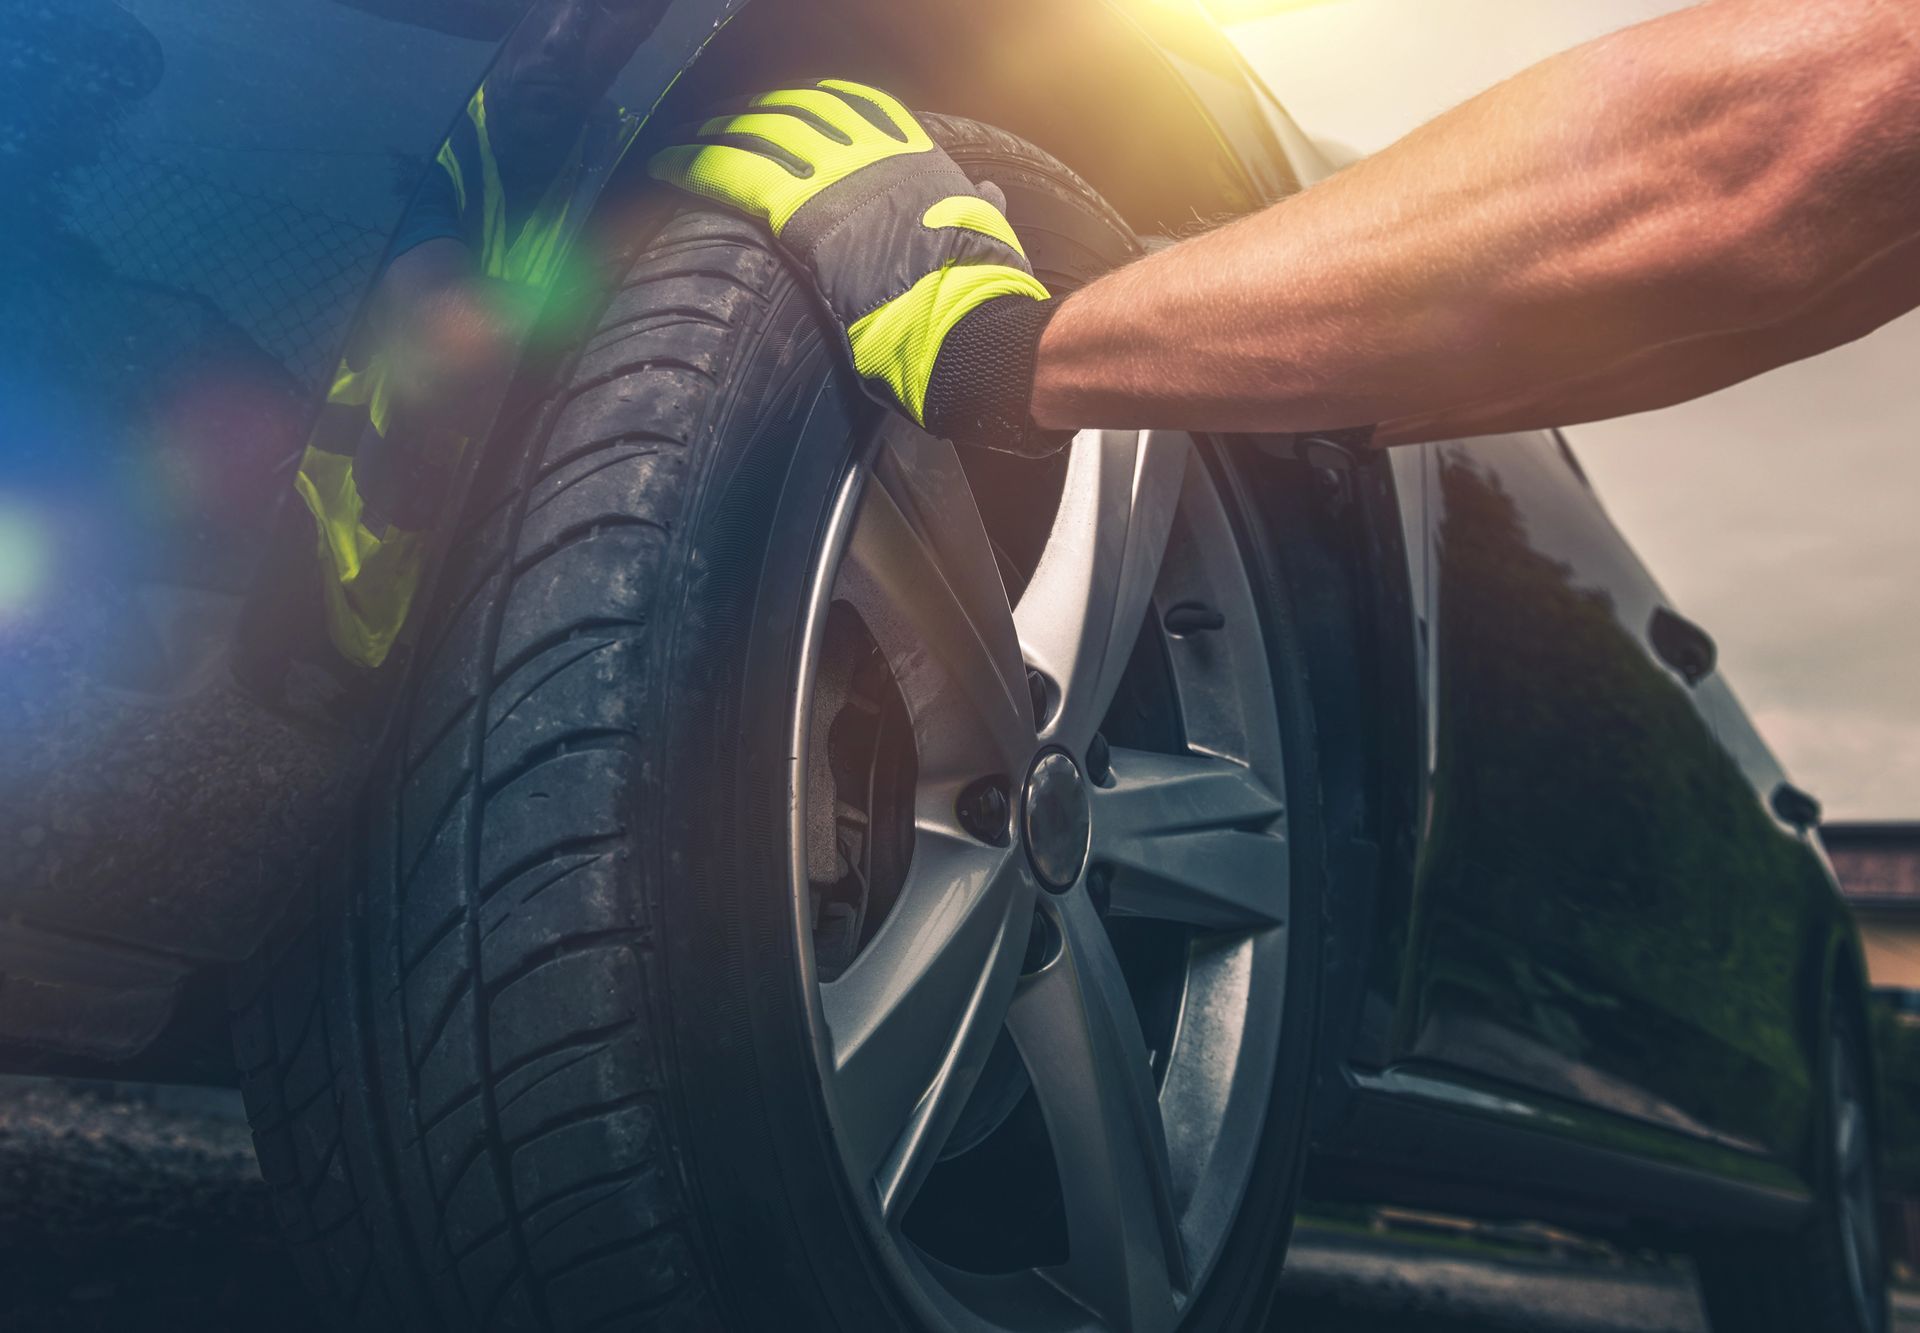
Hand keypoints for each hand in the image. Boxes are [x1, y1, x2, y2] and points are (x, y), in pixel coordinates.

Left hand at [649, 79, 1068, 454]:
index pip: (855, 106)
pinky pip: (734, 171)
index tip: (788, 107)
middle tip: (721, 123)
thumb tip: (992, 194)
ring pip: (758, 133)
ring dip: (715, 134)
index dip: (814, 103)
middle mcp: (872, 153)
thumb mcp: (988, 231)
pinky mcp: (801, 210)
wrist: (965, 316)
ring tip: (684, 142)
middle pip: (797, 111)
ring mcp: (836, 176)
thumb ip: (981, 206)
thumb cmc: (981, 289)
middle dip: (754, 114)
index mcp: (914, 155)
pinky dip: (694, 163)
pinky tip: (667, 165)